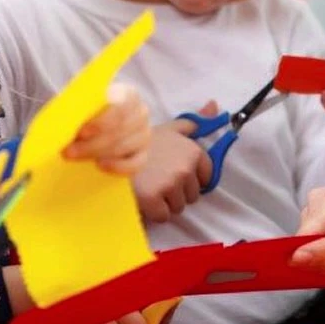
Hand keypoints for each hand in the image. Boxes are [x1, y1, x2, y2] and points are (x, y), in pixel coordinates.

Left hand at [63, 84, 151, 173]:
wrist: (91, 125)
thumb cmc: (85, 111)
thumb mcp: (80, 104)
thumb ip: (77, 109)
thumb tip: (67, 122)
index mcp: (128, 95)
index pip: (121, 108)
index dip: (101, 122)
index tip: (81, 133)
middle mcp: (141, 113)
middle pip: (121, 130)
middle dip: (92, 143)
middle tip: (68, 151)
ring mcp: (144, 135)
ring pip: (124, 146)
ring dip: (98, 153)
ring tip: (76, 156)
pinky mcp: (143, 155)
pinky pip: (135, 164)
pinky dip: (117, 166)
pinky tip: (99, 165)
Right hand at [132, 102, 215, 222]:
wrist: (109, 154)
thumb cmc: (140, 143)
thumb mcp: (168, 129)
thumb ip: (193, 123)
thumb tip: (215, 106)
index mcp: (193, 151)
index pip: (206, 177)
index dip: (190, 178)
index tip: (174, 172)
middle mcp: (186, 168)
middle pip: (192, 195)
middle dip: (177, 192)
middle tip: (157, 178)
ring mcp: (171, 184)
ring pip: (178, 207)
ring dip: (164, 202)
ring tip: (148, 186)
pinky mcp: (154, 199)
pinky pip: (163, 216)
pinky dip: (152, 212)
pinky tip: (142, 196)